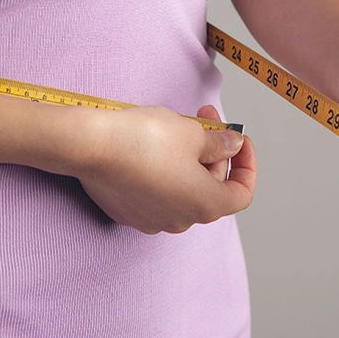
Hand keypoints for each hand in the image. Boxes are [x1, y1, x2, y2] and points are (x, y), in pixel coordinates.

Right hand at [73, 105, 256, 233]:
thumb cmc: (144, 139)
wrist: (91, 145)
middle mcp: (180, 220)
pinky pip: (158, 192)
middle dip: (214, 151)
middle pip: (211, 187)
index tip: (240, 141)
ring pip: (184, 188)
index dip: (247, 165)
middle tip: (205, 117)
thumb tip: (232, 146)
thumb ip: (219, 143)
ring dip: (190, 159)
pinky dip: (165, 170)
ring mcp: (152, 219)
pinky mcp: (128, 211)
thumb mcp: (193, 133)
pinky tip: (154, 145)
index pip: (242, 193)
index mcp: (204, 205)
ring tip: (179, 127)